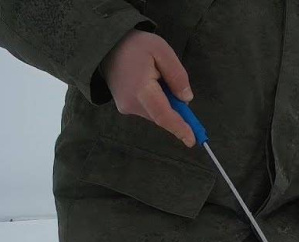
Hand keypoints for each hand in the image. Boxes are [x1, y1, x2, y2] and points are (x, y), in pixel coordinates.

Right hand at [100, 30, 195, 146]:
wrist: (106, 46)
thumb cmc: (135, 45)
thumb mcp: (161, 50)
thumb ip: (176, 74)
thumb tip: (187, 99)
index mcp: (141, 89)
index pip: (163, 115)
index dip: (179, 128)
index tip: (192, 140)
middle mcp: (131, 103)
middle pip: (162, 116)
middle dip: (176, 109)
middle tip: (176, 88)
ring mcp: (126, 107)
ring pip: (156, 113)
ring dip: (166, 102)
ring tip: (157, 76)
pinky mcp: (125, 108)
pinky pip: (149, 110)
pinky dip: (157, 102)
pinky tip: (151, 83)